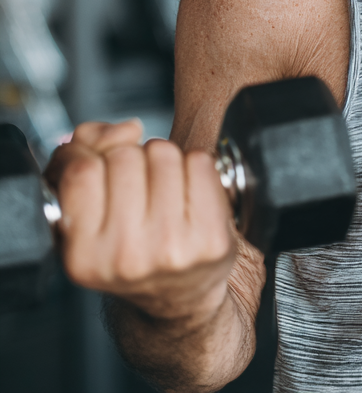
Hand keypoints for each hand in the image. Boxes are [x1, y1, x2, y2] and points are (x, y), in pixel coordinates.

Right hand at [44, 120, 236, 321]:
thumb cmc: (131, 248)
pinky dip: (194, 166)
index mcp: (84, 256)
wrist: (180, 298)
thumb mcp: (87, 217)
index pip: (82, 171)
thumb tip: (126, 129)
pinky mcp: (212, 238)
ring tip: (162, 190)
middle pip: (125, 157)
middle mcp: (126, 256)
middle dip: (130, 159)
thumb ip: (86, 156)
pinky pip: (200, 161)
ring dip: (163, 161)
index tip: (97, 162)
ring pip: (163, 153)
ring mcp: (172, 248)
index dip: (87, 154)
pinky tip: (188, 194)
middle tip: (136, 186)